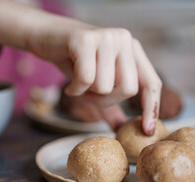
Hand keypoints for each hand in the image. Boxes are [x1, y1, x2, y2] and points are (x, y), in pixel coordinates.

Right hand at [27, 24, 161, 134]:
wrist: (43, 36)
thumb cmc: (71, 59)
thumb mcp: (94, 82)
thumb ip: (108, 104)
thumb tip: (119, 127)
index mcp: (131, 48)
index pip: (151, 82)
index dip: (151, 107)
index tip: (147, 131)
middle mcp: (123, 39)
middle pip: (128, 89)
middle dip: (106, 100)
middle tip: (89, 95)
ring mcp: (105, 37)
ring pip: (104, 86)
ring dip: (87, 93)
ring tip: (77, 82)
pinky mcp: (85, 40)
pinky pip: (86, 79)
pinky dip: (75, 89)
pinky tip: (69, 85)